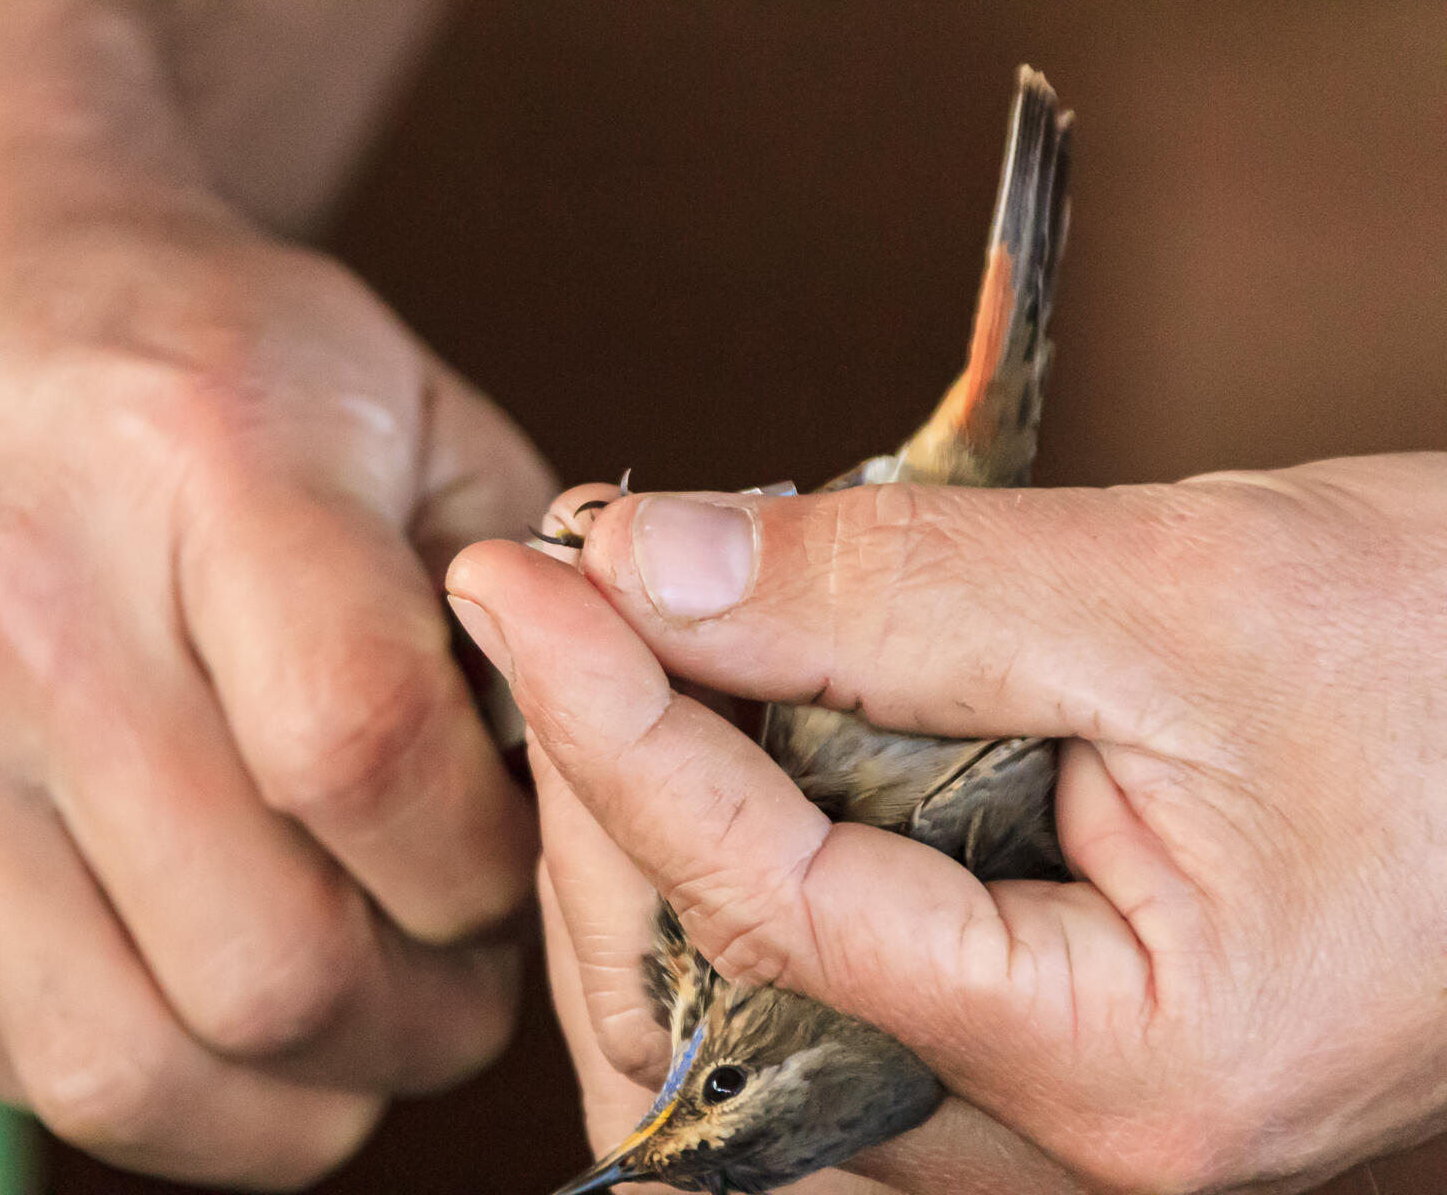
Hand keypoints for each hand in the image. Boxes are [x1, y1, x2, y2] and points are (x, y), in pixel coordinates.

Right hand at [0, 17, 552, 1179]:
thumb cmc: (193, 356)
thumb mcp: (405, 405)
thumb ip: (530, 603)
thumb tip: (588, 810)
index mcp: (202, 463)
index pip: (368, 757)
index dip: (483, 867)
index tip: (502, 860)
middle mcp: (19, 609)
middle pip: (266, 967)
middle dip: (418, 1022)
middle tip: (451, 973)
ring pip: (129, 1072)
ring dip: (289, 1095)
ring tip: (345, 1009)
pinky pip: (10, 1061)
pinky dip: (155, 1076)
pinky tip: (204, 983)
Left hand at [449, 457, 1446, 1192]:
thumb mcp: (1179, 592)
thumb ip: (892, 592)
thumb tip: (647, 562)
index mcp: (1124, 1069)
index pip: (764, 905)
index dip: (613, 722)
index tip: (517, 577)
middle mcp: (1068, 1151)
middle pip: (714, 1009)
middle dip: (614, 795)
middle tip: (589, 603)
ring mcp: (1045, 1121)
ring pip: (741, 1025)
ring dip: (664, 830)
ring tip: (668, 648)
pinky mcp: (1034, 1052)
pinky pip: (819, 995)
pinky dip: (748, 858)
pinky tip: (754, 730)